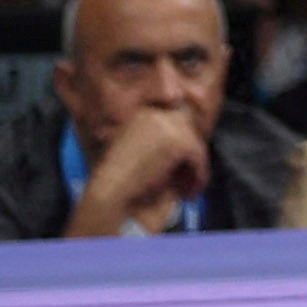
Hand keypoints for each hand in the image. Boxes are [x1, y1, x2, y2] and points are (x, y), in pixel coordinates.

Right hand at [76, 103, 209, 235]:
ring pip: (194, 146)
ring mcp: (168, 126)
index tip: (180, 167)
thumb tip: (182, 151)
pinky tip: (191, 192)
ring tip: (190, 189)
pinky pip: (198, 157)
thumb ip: (154, 145)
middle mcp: (156, 114)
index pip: (173, 124)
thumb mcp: (133, 153)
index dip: (178, 146)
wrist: (107, 190)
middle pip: (187, 132)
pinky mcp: (178, 142)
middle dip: (190, 155)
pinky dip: (199, 175)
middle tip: (189, 179)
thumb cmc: (114, 179)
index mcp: (142, 114)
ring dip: (195, 168)